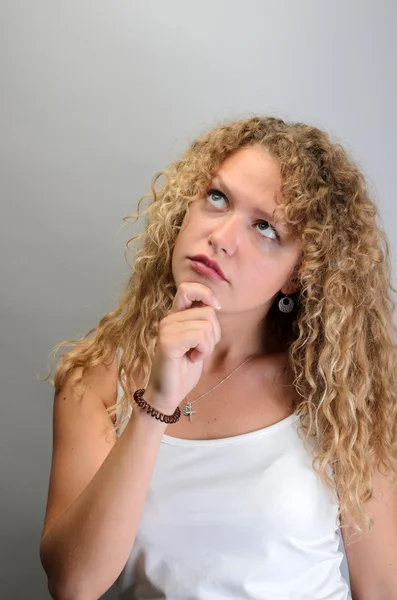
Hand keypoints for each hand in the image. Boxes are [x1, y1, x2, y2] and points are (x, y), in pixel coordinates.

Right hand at [145, 282, 221, 414]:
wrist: (168, 394)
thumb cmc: (184, 369)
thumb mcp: (197, 340)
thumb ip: (202, 322)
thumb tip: (214, 305)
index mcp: (174, 315)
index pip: (188, 288)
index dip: (206, 294)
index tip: (215, 309)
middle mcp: (168, 318)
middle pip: (208, 311)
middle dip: (214, 333)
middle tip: (202, 349)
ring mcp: (166, 329)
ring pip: (206, 324)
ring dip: (208, 344)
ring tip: (196, 355)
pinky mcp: (167, 341)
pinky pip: (200, 336)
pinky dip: (203, 350)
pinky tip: (193, 359)